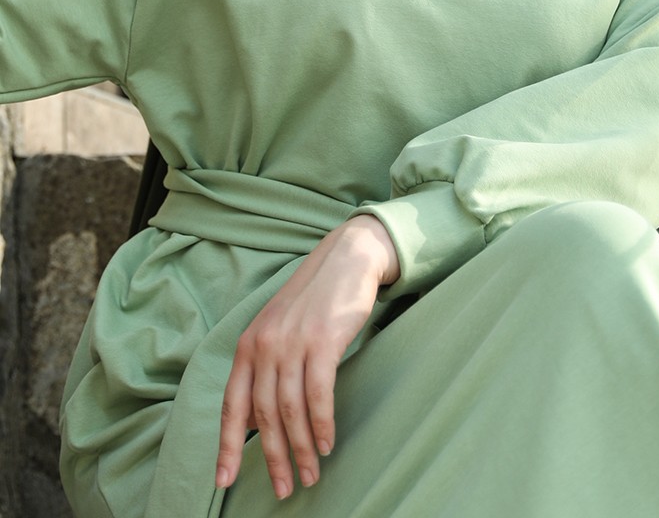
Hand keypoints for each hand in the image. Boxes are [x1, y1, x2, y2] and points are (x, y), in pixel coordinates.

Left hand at [215, 214, 399, 499]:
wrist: (346, 258)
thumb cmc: (315, 300)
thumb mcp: (278, 329)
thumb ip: (265, 367)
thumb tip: (258, 419)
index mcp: (248, 344)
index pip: (232, 404)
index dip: (227, 444)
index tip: (224, 479)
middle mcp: (264, 344)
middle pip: (263, 415)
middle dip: (273, 458)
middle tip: (284, 489)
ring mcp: (292, 342)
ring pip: (290, 410)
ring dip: (300, 449)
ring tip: (311, 474)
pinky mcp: (322, 340)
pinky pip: (318, 394)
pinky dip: (321, 424)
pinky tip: (325, 443)